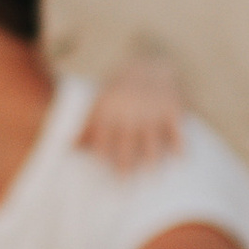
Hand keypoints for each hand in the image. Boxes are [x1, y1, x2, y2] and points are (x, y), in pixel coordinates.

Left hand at [78, 50, 183, 171]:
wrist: (150, 63)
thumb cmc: (120, 90)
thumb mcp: (100, 103)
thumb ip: (86, 127)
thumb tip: (67, 148)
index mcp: (109, 111)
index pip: (103, 138)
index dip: (101, 155)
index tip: (101, 173)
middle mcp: (130, 113)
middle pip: (126, 144)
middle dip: (124, 164)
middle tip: (123, 186)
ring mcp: (152, 112)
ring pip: (151, 141)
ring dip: (152, 159)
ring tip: (151, 176)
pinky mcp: (172, 109)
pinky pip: (176, 130)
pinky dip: (179, 143)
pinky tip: (180, 158)